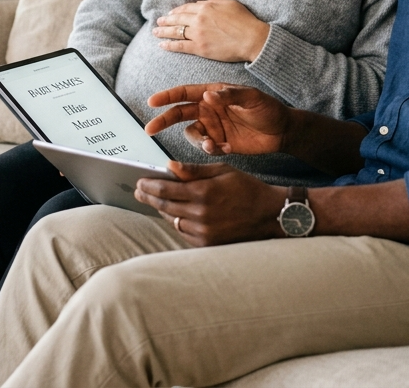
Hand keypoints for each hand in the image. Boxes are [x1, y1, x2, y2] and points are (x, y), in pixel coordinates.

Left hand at [135, 161, 284, 245]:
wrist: (270, 215)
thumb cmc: (247, 189)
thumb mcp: (222, 170)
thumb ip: (193, 170)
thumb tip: (168, 165)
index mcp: (203, 192)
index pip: (165, 189)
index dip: (148, 185)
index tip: (139, 181)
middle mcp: (201, 214)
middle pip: (164, 206)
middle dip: (148, 197)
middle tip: (138, 191)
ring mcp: (204, 232)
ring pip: (172, 220)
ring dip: (161, 210)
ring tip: (154, 201)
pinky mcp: (208, 244)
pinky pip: (184, 233)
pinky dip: (177, 222)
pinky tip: (174, 215)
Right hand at [147, 83, 293, 155]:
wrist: (282, 131)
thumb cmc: (268, 109)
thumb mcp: (252, 98)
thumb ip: (229, 95)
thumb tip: (208, 95)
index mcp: (213, 94)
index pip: (185, 93)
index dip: (167, 96)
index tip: (152, 102)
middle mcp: (209, 110)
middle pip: (179, 113)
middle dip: (163, 120)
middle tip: (150, 129)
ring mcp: (213, 127)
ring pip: (192, 135)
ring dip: (198, 142)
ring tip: (214, 145)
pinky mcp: (220, 143)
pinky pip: (206, 148)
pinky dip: (211, 149)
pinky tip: (227, 148)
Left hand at [152, 0, 270, 62]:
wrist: (251, 38)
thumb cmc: (244, 20)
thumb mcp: (229, 4)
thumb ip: (212, 2)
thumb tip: (200, 4)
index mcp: (206, 7)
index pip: (186, 8)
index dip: (177, 11)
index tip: (171, 13)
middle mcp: (199, 19)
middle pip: (177, 19)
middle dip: (166, 20)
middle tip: (158, 21)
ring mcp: (198, 34)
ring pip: (175, 32)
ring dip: (163, 31)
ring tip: (155, 32)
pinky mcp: (199, 48)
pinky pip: (180, 46)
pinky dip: (169, 45)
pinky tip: (162, 45)